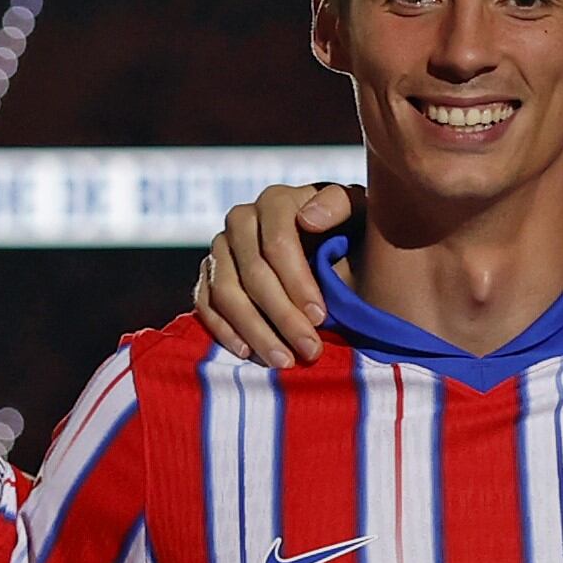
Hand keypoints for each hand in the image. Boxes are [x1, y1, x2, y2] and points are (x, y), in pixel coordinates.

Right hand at [194, 183, 354, 367]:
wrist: (332, 243)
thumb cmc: (349, 229)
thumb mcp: (357, 211)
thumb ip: (339, 205)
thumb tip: (308, 220)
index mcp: (275, 202)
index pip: (277, 243)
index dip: (297, 282)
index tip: (320, 317)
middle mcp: (241, 219)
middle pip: (252, 273)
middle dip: (282, 316)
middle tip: (309, 350)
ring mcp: (220, 247)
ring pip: (226, 292)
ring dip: (254, 330)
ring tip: (283, 360)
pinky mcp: (209, 273)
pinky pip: (205, 303)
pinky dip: (223, 329)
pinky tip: (247, 352)